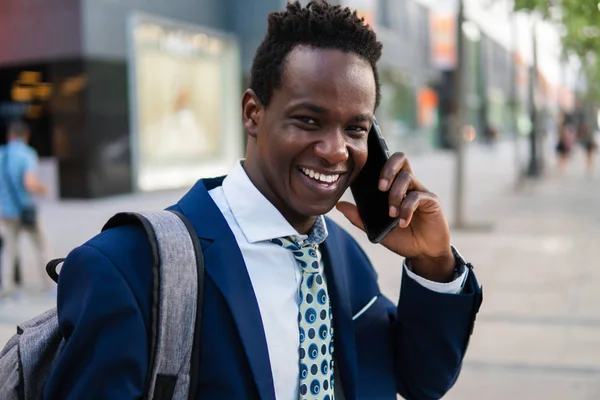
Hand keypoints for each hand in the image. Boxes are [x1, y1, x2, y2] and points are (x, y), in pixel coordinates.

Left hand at [337, 152, 454, 281]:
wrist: (423, 253)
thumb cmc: (402, 238)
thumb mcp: (376, 228)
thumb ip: (359, 217)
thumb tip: (339, 205)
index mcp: (394, 186)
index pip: (387, 163)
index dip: (377, 161)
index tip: (364, 173)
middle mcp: (408, 184)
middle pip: (400, 158)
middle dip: (387, 169)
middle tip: (379, 187)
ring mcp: (420, 191)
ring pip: (406, 177)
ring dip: (395, 195)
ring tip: (391, 214)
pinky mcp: (431, 201)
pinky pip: (417, 197)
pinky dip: (407, 209)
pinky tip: (402, 222)